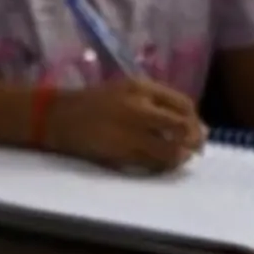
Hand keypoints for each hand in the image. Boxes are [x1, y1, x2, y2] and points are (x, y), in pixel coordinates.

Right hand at [43, 79, 206, 171]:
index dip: (194, 120)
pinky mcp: (120, 152)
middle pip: (181, 127)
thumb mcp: (126, 90)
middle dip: (194, 140)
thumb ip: (155, 102)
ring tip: (179, 159)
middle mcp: (138, 107)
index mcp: (141, 88)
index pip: (183, 104)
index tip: (195, 130)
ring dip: (180, 156)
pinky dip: (162, 166)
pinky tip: (161, 164)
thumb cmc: (94, 102)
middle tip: (196, 148)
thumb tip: (190, 124)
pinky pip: (151, 163)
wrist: (57, 116)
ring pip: (170, 149)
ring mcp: (129, 131)